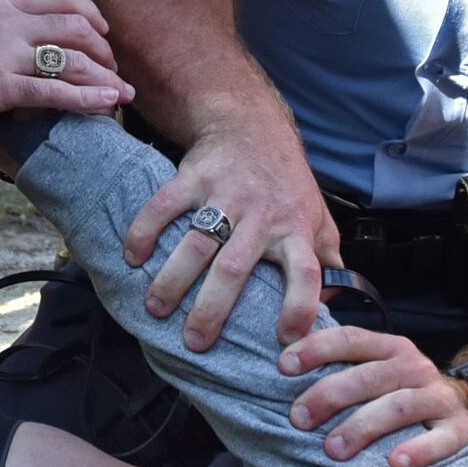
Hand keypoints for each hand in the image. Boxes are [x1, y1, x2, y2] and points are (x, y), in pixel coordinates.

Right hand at [0, 0, 130, 122]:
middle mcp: (9, 25)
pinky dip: (87, 99)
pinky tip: (107, 105)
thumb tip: (3, 52)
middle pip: (75, 26)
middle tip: (115, 68)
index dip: (88, 10)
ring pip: (72, 59)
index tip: (101, 28)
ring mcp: (6, 55)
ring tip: (123, 94)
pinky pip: (54, 91)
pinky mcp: (0, 87)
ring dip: (104, 77)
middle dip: (103, 49)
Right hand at [126, 120, 339, 349]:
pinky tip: (133, 258)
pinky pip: (163, 206)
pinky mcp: (194, 177)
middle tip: (195, 341)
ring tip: (156, 308)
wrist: (252, 125)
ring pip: (195, 243)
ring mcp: (225, 195)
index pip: (306, 270)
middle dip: (211, 309)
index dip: (300, 305)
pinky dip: (144, 232)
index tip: (287, 338)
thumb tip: (334, 303)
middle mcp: (261, 214)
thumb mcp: (317, 215)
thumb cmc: (285, 181)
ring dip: (172, 279)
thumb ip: (326, 258)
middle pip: (234, 268)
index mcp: (295, 228)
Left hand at [282, 318, 467, 466]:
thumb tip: (279, 365)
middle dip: (330, 394)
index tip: (283, 366)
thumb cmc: (400, 397)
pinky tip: (394, 462)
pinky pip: (440, 440)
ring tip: (333, 450)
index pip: (350, 339)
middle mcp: (416, 367)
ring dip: (363, 426)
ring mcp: (439, 398)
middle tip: (298, 419)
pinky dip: (418, 450)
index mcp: (390, 348)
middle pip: (370, 376)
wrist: (461, 418)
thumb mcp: (374, 375)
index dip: (316, 348)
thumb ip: (339, 367)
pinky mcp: (460, 430)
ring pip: (399, 406)